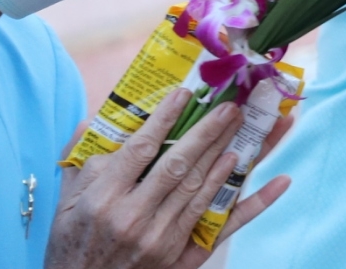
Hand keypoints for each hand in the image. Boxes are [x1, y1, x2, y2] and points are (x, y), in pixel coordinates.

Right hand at [48, 88, 293, 268]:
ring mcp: (160, 238)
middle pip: (178, 165)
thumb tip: (93, 119)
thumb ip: (81, 161)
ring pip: (202, 188)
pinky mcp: (181, 255)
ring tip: (249, 125)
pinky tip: (280, 181)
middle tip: (231, 105)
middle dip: (207, 132)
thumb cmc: (73, 243)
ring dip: (229, 153)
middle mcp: (133, 217)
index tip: (185, 93)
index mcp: (103, 199)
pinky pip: (224, 223)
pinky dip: (255, 202)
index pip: (141, 149)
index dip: (165, 119)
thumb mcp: (65, 204)